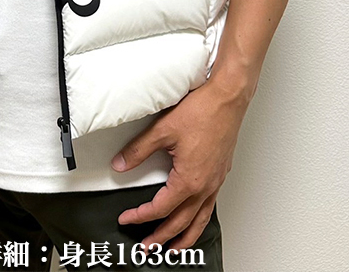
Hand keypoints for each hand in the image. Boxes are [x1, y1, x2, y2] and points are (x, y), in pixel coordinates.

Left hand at [110, 74, 251, 249]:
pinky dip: (199, 220)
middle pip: (181, 223)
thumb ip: (138, 150)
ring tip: (174, 249)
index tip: (127, 219)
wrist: (227, 99)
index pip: (160, 208)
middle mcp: (205, 186)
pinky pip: (209, 207)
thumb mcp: (162, 130)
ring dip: (185, 238)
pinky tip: (194, 218)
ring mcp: (215, 181)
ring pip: (199, 220)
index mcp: (189, 180)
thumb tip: (121, 164)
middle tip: (148, 247)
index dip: (140, 216)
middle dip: (162, 237)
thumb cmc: (203, 111)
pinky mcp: (220, 174)